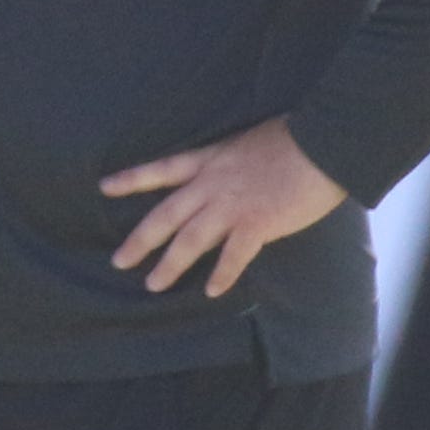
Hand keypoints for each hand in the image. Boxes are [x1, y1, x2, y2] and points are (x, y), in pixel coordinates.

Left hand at [100, 115, 349, 296]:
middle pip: (165, 216)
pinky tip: (211, 291)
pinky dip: (222, 275)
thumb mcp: (246, 141)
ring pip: (190, 240)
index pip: (160, 169)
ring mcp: (232, 206)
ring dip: (170, 265)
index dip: (131, 179)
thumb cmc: (293, 138)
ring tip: (152, 284)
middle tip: (118, 261)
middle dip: (140, 241)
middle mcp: (212, 184)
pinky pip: (233, 256)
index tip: (104, 188)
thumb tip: (227, 171)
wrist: (324, 144)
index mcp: (209, 159)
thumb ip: (229, 161)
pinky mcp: (258, 224)